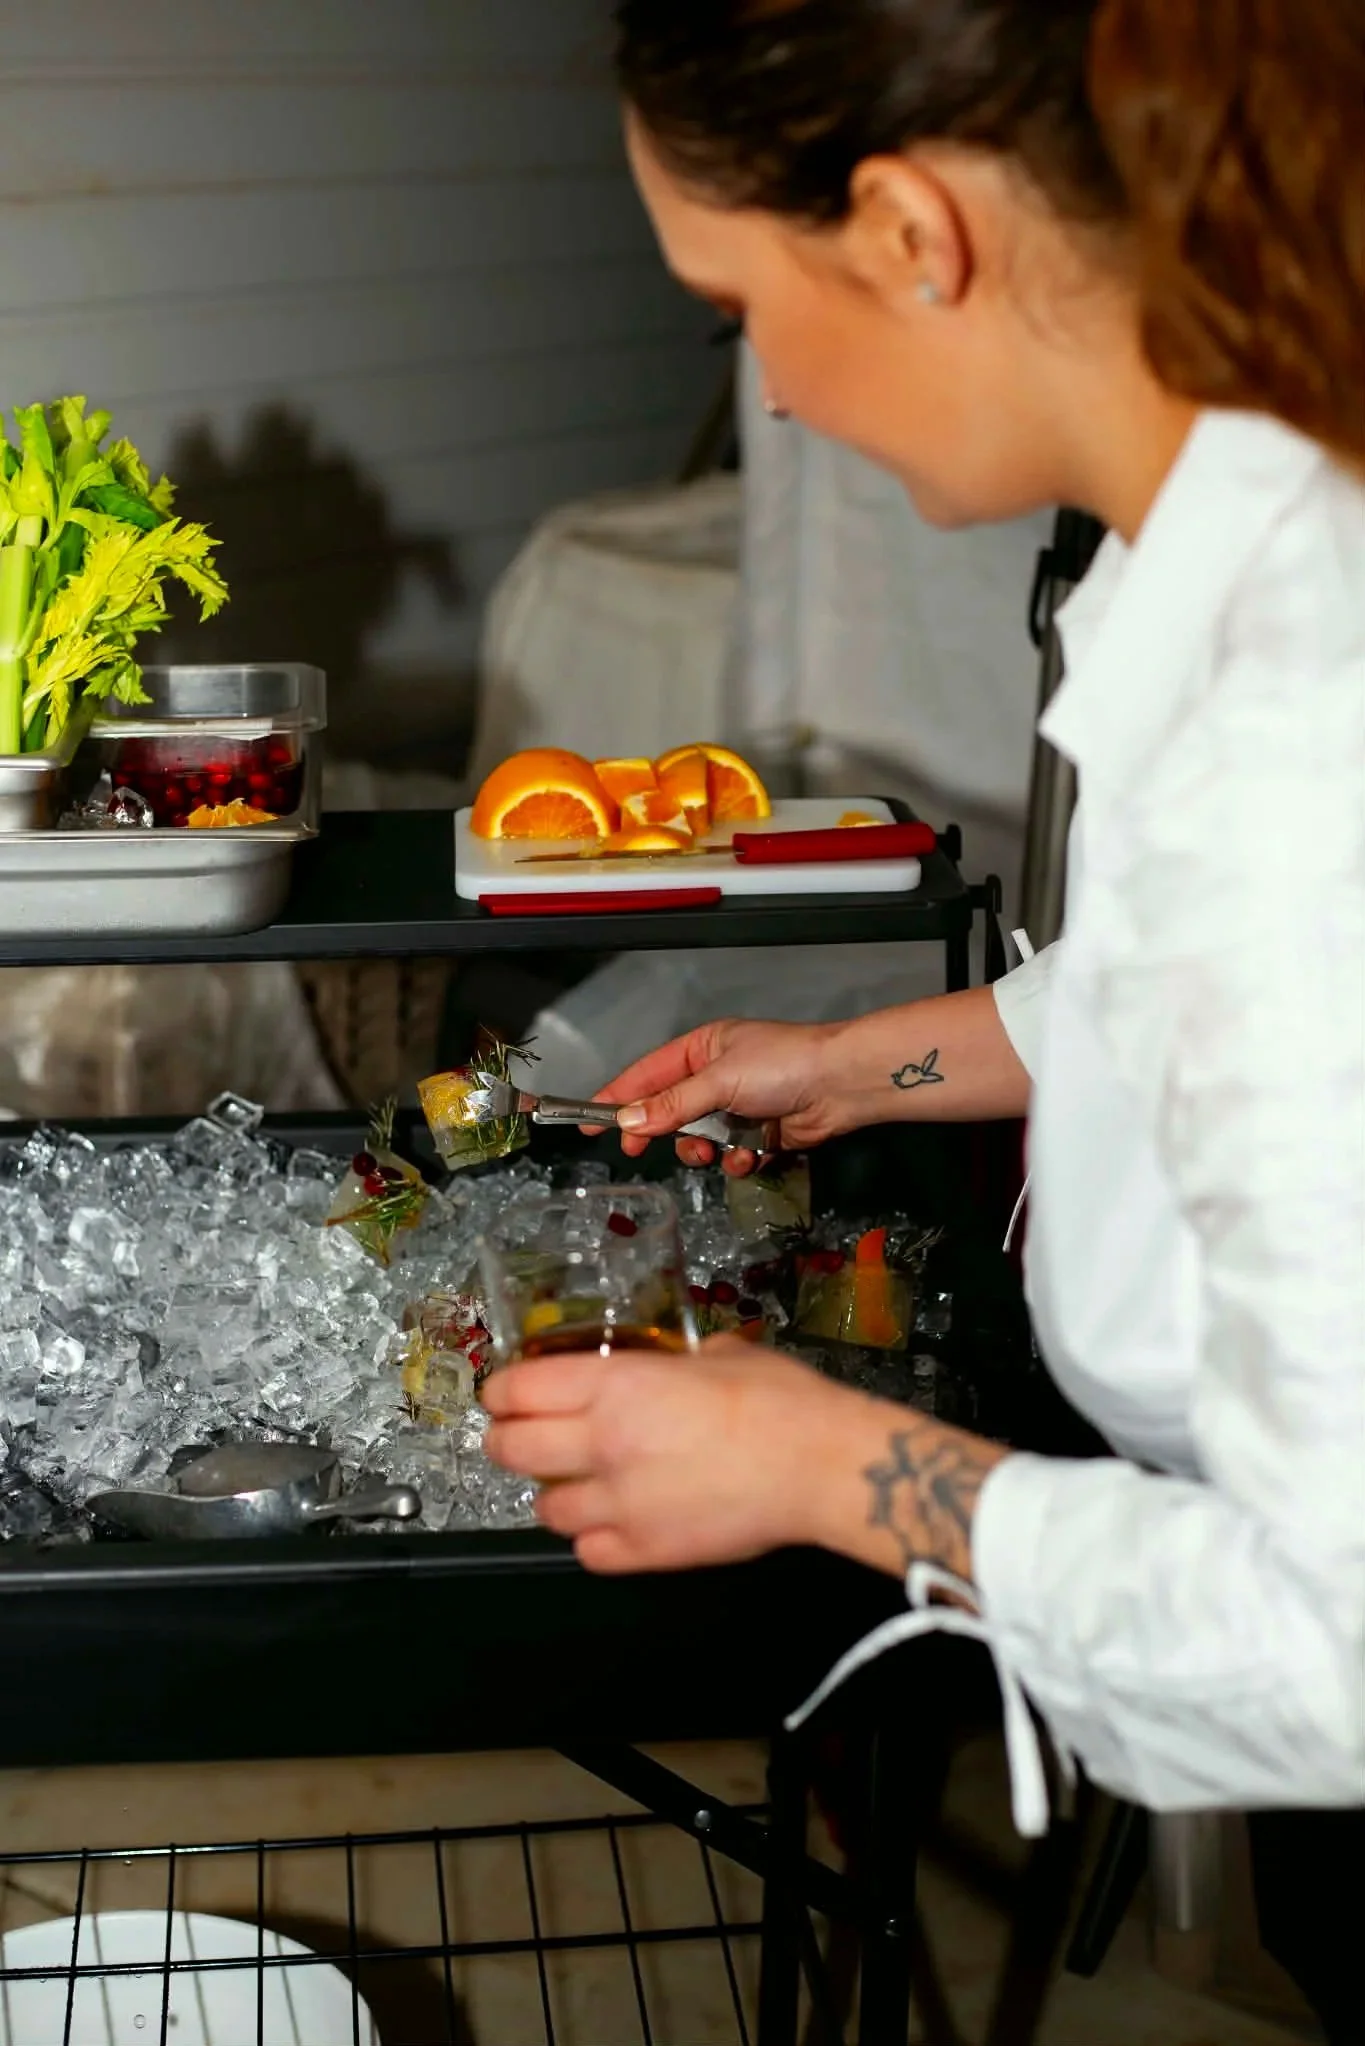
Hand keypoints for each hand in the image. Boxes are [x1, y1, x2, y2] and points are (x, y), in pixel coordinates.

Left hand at [482, 1337, 846, 1571]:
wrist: (820, 1465)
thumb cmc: (780, 1399)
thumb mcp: (719, 1353)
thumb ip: (672, 1362)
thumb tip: (666, 1364)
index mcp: (617, 1386)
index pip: (520, 1388)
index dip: (501, 1390)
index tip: (502, 1393)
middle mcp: (604, 1444)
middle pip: (510, 1449)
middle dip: (505, 1440)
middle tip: (517, 1437)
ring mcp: (620, 1504)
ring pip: (543, 1510)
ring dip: (552, 1494)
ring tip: (577, 1483)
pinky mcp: (645, 1552)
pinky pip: (588, 1552)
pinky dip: (593, 1538)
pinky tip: (614, 1522)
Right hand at [589, 1017, 848, 1171]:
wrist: (841, 1085)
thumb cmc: (781, 1066)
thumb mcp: (718, 1080)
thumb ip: (672, 1104)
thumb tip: (628, 1121)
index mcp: (702, 1049)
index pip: (646, 1075)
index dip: (616, 1098)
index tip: (588, 1122)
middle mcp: (716, 1077)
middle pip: (669, 1111)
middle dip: (660, 1131)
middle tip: (638, 1150)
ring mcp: (738, 1108)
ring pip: (699, 1139)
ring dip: (703, 1150)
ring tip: (713, 1152)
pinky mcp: (759, 1136)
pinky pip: (731, 1155)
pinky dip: (737, 1160)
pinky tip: (750, 1156)